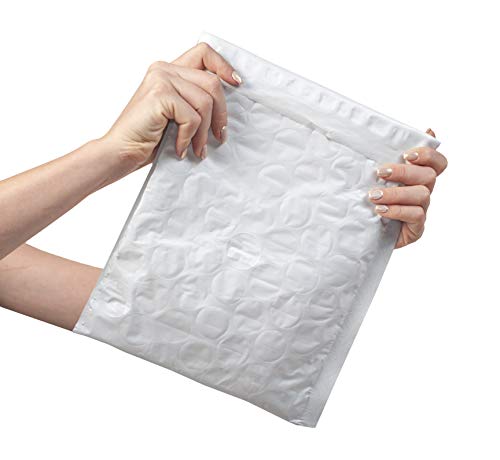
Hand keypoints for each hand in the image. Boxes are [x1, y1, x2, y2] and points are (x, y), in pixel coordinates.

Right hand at [103, 42, 241, 171]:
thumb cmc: (148, 138)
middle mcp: (164, 69)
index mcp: (168, 70)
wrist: (121, 152)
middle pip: (212, 83)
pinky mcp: (160, 95)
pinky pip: (192, 118)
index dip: (223, 66)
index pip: (203, 53)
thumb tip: (224, 107)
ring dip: (204, 133)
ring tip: (197, 150)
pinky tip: (180, 149)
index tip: (236, 83)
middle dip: (220, 114)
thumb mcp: (176, 115)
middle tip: (219, 137)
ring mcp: (161, 80)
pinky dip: (189, 138)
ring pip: (205, 103)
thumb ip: (193, 101)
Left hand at [368, 129, 447, 247]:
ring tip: (374, 195)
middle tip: (380, 172)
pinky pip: (416, 215)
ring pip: (422, 195)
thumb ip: (385, 157)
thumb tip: (405, 134)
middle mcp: (423, 192)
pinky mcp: (416, 228)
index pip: (438, 162)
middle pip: (428, 175)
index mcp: (417, 177)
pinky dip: (397, 210)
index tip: (407, 155)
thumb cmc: (368, 200)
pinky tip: (380, 210)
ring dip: (396, 193)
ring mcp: (421, 210)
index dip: (429, 155)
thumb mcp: (372, 177)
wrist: (360, 232)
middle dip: (404, 172)